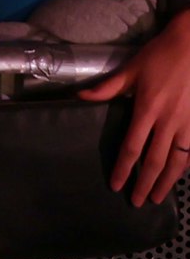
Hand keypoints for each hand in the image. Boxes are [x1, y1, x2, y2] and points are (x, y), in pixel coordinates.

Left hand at [81, 13, 189, 206]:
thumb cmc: (160, 56)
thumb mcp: (130, 69)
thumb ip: (107, 88)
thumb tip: (80, 96)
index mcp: (147, 110)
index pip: (132, 147)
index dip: (123, 169)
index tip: (116, 184)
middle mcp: (168, 121)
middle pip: (155, 161)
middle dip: (145, 184)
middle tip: (138, 202)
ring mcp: (188, 124)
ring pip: (177, 161)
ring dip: (167, 181)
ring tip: (159, 197)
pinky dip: (185, 166)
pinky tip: (179, 175)